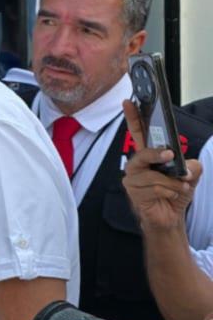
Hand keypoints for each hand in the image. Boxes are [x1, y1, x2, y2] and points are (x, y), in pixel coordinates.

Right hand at [122, 100, 202, 230]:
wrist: (170, 217)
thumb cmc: (175, 192)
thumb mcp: (191, 175)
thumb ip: (192, 166)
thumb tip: (186, 167)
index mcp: (149, 155)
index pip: (139, 133)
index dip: (133, 117)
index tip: (128, 102)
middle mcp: (137, 164)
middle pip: (143, 153)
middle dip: (157, 155)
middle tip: (169, 156)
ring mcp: (133, 178)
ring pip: (153, 176)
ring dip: (172, 184)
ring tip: (178, 188)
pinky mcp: (133, 192)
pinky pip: (153, 188)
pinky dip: (168, 192)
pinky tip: (169, 196)